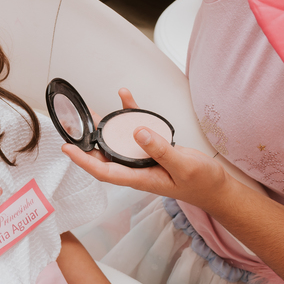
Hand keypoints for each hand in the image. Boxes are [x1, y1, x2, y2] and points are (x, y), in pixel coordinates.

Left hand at [61, 89, 230, 212]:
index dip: (84, 160)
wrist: (215, 186)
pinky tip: (125, 98)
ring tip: (89, 110)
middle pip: (104, 155)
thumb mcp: (184, 166)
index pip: (104, 171)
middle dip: (86, 141)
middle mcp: (137, 168)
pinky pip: (136, 130)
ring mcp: (144, 159)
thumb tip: (138, 133)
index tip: (67, 149)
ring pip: (117, 142)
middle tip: (71, 124)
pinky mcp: (152, 148)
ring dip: (104, 127)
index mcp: (140, 178)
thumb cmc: (200, 182)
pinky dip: (130, 114)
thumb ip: (161, 150)